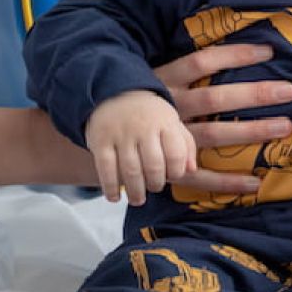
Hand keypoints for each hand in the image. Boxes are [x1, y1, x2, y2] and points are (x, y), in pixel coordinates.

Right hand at [85, 90, 195, 205]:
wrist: (115, 92)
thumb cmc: (150, 115)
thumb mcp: (172, 122)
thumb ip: (185, 145)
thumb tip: (191, 170)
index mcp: (165, 123)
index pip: (176, 154)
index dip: (177, 171)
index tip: (173, 176)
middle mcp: (143, 128)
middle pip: (153, 165)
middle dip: (156, 184)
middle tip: (154, 188)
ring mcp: (121, 134)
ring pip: (130, 170)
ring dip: (135, 191)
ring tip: (137, 199)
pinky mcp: (100, 141)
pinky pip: (105, 169)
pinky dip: (110, 187)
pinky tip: (114, 197)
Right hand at [153, 43, 291, 192]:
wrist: (98, 135)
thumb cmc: (141, 101)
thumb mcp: (156, 76)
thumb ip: (187, 69)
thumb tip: (234, 53)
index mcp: (165, 81)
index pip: (202, 62)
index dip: (235, 55)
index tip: (269, 51)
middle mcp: (169, 109)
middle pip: (215, 98)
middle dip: (254, 94)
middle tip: (289, 91)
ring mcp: (167, 141)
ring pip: (214, 134)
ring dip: (251, 131)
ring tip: (285, 127)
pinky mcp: (167, 169)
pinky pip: (201, 176)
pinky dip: (228, 181)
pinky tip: (256, 181)